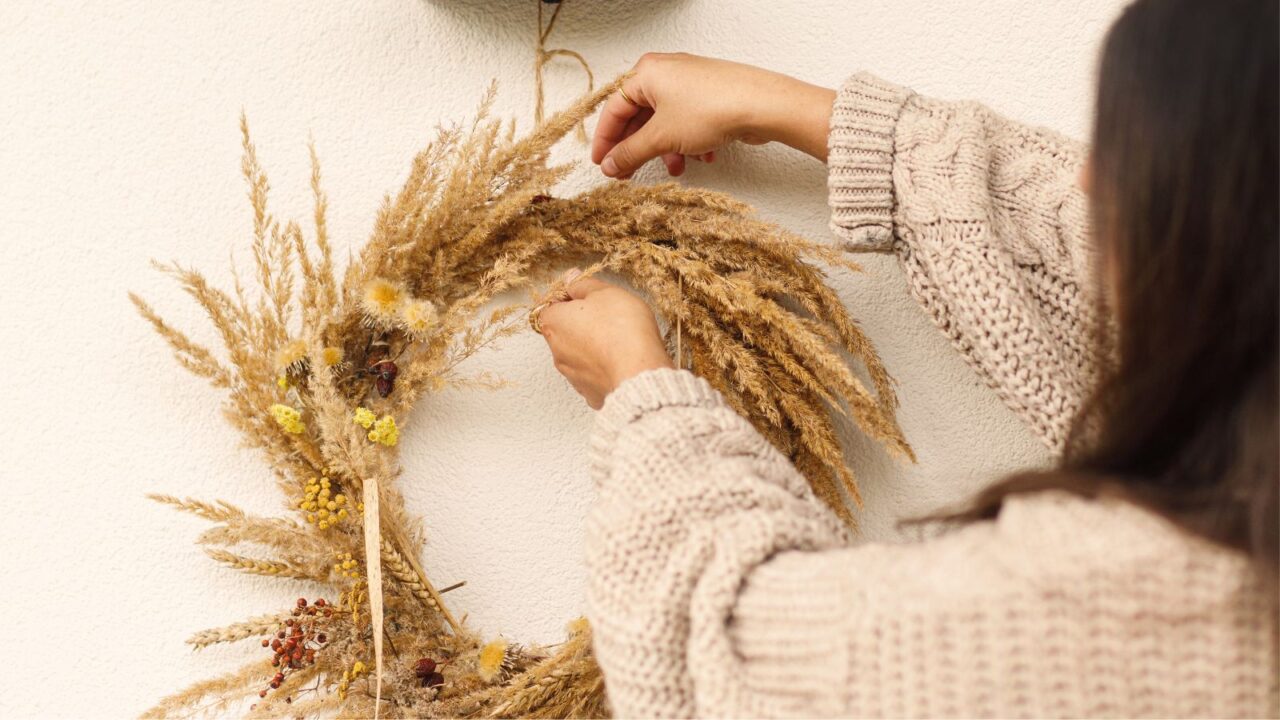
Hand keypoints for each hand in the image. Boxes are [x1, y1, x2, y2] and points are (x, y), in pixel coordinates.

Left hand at [537, 272, 673, 408]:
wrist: (639, 374)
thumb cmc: (622, 330)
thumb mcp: (606, 292)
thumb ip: (584, 284)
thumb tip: (572, 279)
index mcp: (554, 323)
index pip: (551, 306)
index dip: (570, 299)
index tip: (590, 298)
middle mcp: (557, 352)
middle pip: (565, 332)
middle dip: (583, 324)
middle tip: (609, 317)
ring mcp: (572, 376)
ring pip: (579, 355)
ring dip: (594, 347)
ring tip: (619, 341)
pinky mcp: (590, 393)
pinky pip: (594, 375)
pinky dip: (604, 368)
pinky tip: (622, 362)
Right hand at [592, 52, 836, 178]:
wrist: (762, 105)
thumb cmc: (713, 107)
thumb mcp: (662, 137)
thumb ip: (631, 153)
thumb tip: (611, 164)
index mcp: (647, 73)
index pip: (614, 109)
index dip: (606, 140)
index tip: (602, 163)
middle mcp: (666, 73)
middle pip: (640, 117)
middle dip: (639, 148)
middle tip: (629, 173)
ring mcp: (689, 83)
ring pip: (666, 123)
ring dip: (667, 150)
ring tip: (676, 169)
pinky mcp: (709, 96)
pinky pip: (688, 122)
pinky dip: (689, 142)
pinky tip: (701, 156)